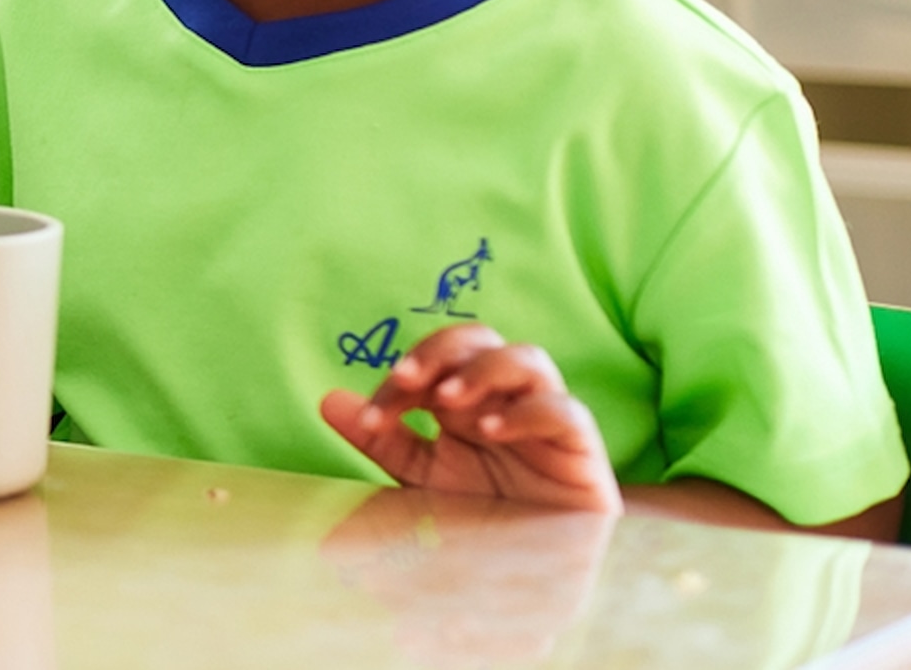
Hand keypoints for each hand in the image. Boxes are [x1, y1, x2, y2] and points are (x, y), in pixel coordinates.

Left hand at [319, 323, 620, 513]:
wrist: (536, 572)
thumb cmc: (482, 519)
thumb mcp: (421, 479)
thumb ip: (381, 440)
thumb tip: (328, 401)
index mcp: (466, 401)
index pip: (434, 361)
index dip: (401, 377)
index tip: (371, 419)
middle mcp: (505, 400)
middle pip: (481, 339)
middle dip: (441, 350)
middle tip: (406, 380)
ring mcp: (546, 420)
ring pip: (529, 360)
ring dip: (483, 370)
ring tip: (447, 399)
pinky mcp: (582, 452)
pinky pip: (566, 412)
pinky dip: (528, 412)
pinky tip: (492, 430)